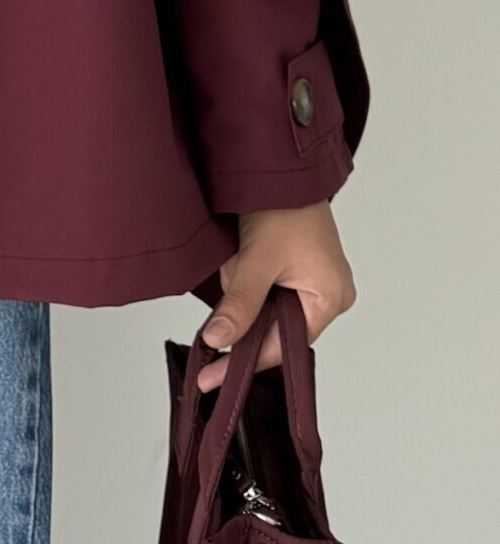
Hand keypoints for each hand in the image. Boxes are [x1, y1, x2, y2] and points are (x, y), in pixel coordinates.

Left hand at [195, 200, 356, 394]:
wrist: (285, 166)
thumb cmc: (283, 205)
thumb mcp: (257, 259)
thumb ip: (240, 304)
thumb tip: (218, 341)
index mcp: (330, 299)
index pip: (283, 347)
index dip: (244, 362)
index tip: (212, 377)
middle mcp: (329, 295)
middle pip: (274, 329)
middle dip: (244, 309)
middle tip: (229, 278)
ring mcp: (316, 282)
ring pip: (267, 309)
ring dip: (245, 289)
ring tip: (240, 255)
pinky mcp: (300, 270)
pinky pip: (268, 290)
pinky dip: (249, 279)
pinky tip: (242, 256)